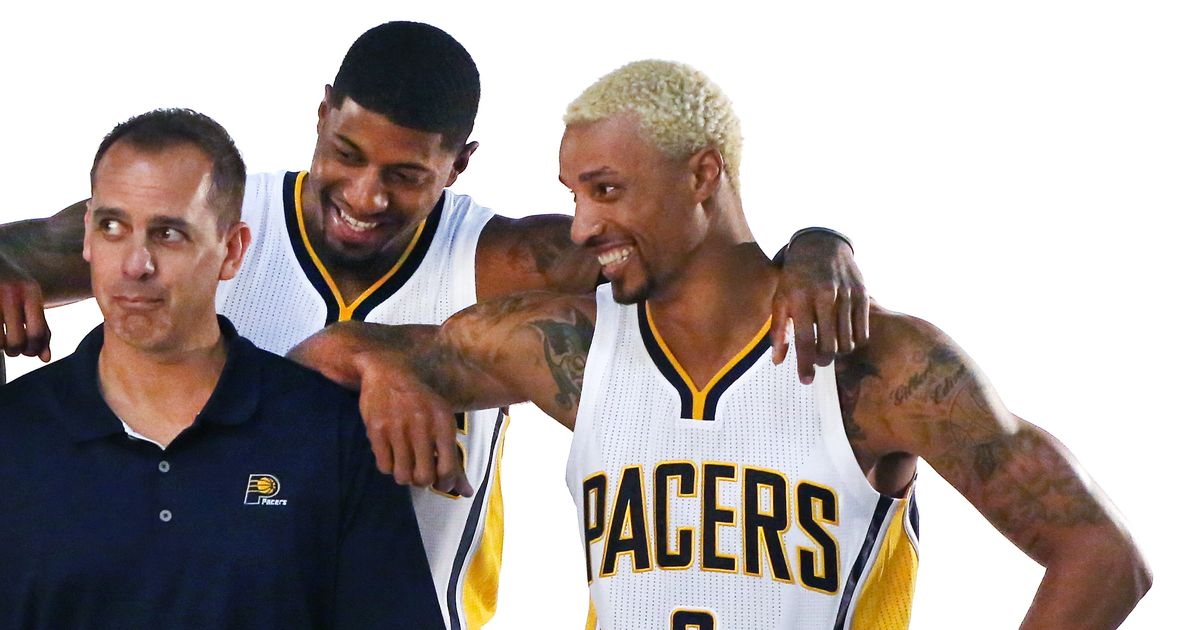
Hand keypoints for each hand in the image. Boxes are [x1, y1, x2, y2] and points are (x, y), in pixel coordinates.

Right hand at [0, 260, 50, 361]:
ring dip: (0, 348)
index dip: (34, 349)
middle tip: (13, 348)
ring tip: (1, 340)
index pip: (37, 333)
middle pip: (17, 341)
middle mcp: (10, 293)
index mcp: (30, 291)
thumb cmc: (11, 282)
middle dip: (15, 351)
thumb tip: (46, 359)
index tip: (28, 351)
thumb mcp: (29, 298)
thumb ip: (41, 326)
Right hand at [352, 350, 473, 495]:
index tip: (442, 482)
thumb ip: (454, 458)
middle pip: (424, 477)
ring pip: (402, 476)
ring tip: (406, 462)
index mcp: (443, 421)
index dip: (446, 483)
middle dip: (423, 481)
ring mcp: (397, 427)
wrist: (386, 371)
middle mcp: (421, 424)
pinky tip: (393, 453)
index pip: (448, 469)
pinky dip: (389, 466)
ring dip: (405, 475)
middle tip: (421, 471)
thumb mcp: (442, 421)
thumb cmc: (420, 400)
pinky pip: (384, 466)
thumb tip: (466, 493)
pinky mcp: (376, 430)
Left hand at [771, 230, 867, 382]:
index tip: (806, 380)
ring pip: (847, 341)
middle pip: (828, 345)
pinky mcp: (862, 293)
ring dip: (839, 351)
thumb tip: (778, 362)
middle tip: (819, 360)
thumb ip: (779, 331)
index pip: (803, 340)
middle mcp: (825, 296)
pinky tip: (845, 337)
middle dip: (823, 360)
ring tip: (831, 347)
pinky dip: (855, 341)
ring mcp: (846, 295)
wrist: (821, 245)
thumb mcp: (780, 298)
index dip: (805, 364)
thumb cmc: (795, 276)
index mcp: (800, 298)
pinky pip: (862, 331)